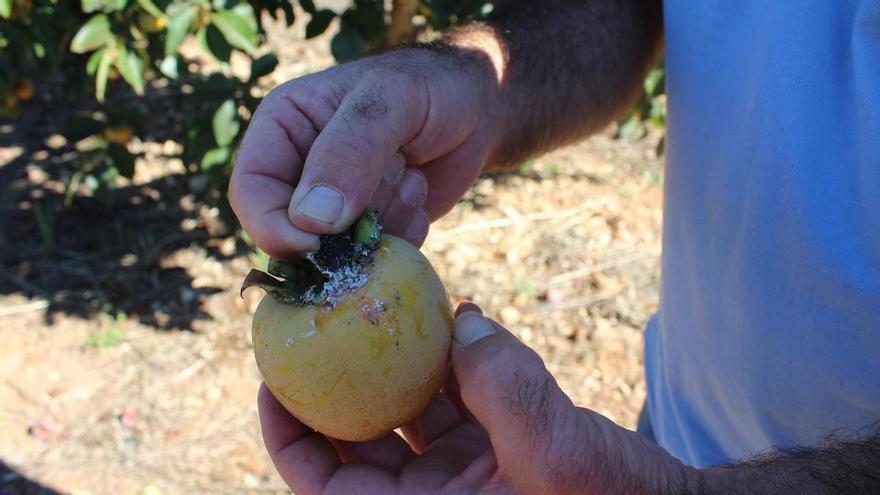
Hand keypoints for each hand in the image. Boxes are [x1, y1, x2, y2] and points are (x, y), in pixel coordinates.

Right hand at [229, 48, 499, 257]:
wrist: (477, 108)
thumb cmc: (429, 87)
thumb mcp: (390, 101)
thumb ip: (350, 150)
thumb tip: (311, 221)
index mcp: (282, 130)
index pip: (251, 193)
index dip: (274, 227)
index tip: (317, 243)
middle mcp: (299, 172)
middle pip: (293, 233)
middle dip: (348, 221)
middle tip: (396, 170)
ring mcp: (335, 207)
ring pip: (337, 254)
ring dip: (382, 222)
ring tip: (410, 173)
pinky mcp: (369, 232)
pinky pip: (372, 262)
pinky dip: (402, 238)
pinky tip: (418, 192)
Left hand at [258, 304, 701, 493]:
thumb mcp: (554, 454)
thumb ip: (505, 389)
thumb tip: (464, 320)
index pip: (325, 482)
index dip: (289, 432)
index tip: (275, 375)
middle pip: (356, 438)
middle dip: (339, 379)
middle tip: (323, 318)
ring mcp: (461, 476)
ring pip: (406, 410)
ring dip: (398, 359)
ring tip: (388, 302)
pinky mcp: (493, 451)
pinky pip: (455, 401)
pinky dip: (452, 362)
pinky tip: (459, 319)